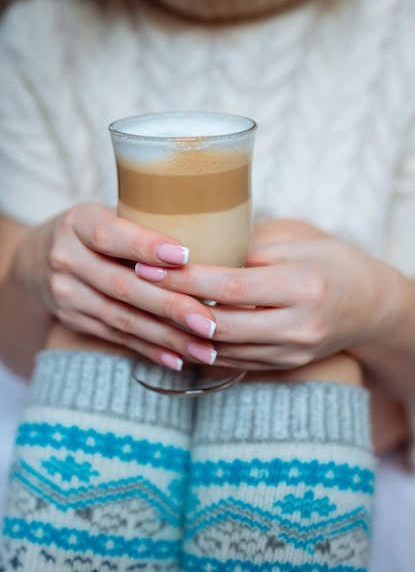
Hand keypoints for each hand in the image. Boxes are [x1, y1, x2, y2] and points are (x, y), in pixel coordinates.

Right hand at [14, 202, 217, 368]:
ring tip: (206, 348)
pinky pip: (118, 338)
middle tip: (210, 321)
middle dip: (170, 306)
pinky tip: (179, 359)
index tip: (185, 256)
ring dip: (168, 337)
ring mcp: (67, 294)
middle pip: (122, 286)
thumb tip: (217, 235)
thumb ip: (146, 222)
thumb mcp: (110, 212)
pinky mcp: (75, 321)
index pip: (110, 235)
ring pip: (123, 319)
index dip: (146, 246)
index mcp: (77, 223)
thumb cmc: (97, 230)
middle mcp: (66, 259)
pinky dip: (151, 349)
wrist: (41, 258)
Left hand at [136, 231, 387, 370]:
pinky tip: (177, 331)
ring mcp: (291, 353)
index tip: (150, 266)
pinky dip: (203, 346)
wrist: (367, 305)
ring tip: (149, 310)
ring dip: (183, 332)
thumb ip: (249, 251)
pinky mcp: (283, 366)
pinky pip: (233, 360)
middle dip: (174, 309)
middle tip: (138, 289)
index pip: (232, 287)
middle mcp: (298, 327)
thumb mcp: (297, 244)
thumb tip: (196, 251)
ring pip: (222, 349)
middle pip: (221, 325)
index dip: (187, 279)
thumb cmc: (331, 263)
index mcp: (304, 288)